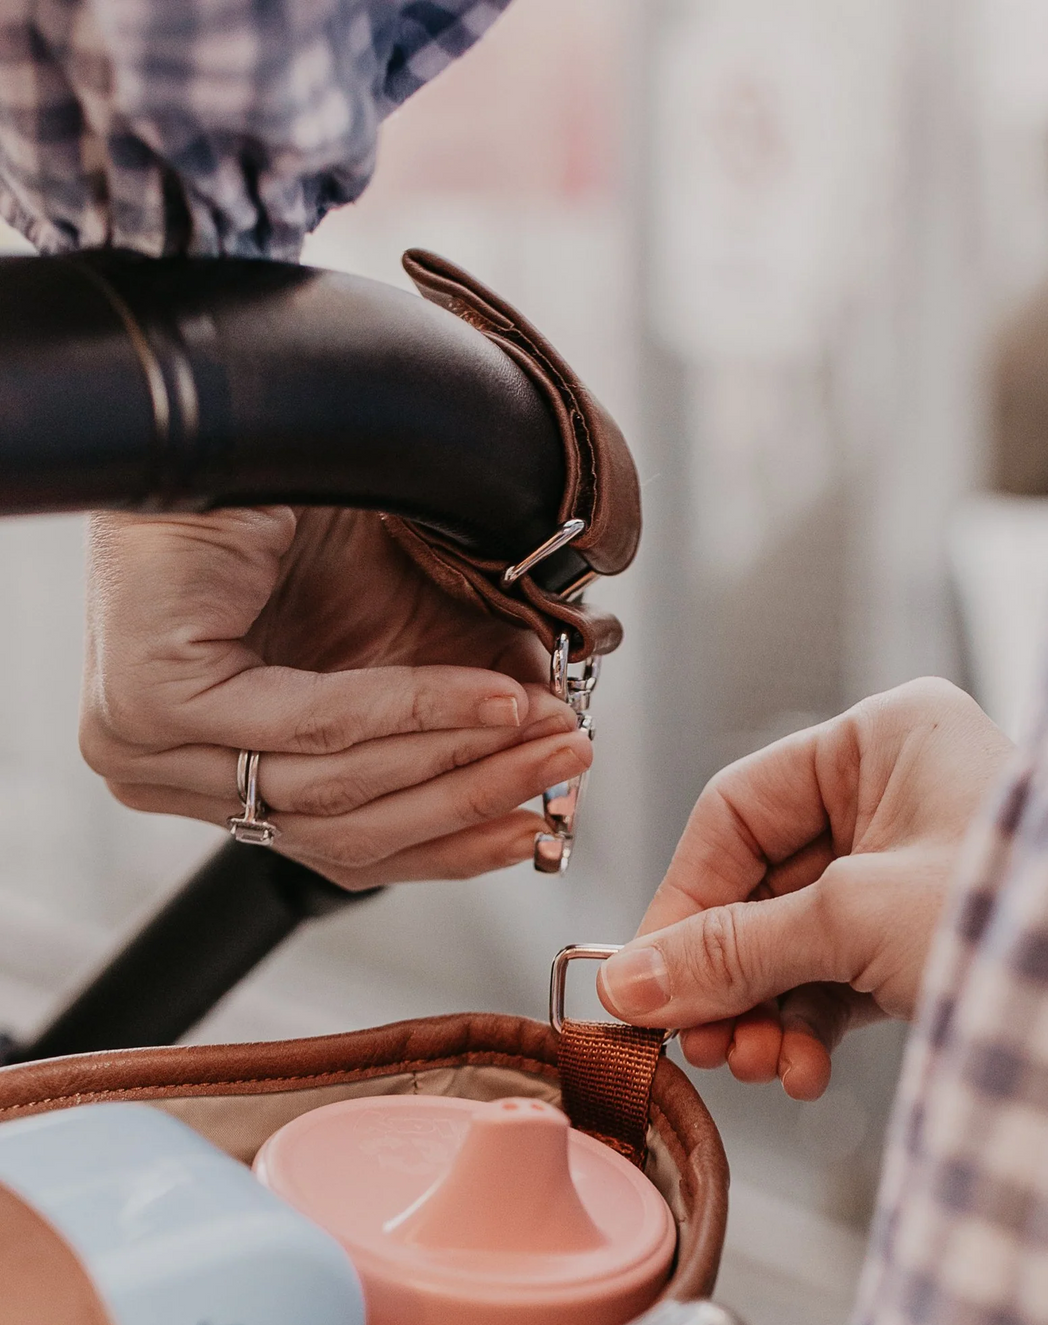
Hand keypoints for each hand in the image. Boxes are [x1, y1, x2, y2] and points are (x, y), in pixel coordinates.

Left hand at [80, 507, 590, 886]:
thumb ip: (459, 702)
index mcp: (214, 768)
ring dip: (462, 757)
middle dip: (476, 799)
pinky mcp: (151, 701)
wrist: (233, 421)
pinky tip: (490, 696)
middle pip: (346, 830)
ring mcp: (147, 746)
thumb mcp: (397, 628)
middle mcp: (170, 770)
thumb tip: (548, 746)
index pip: (342, 845)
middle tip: (565, 764)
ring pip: (337, 789)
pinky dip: (418, 709)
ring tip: (542, 728)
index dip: (452, 844)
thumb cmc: (288, 517)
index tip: (538, 826)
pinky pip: (317, 724)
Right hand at [597, 678, 1011, 1098]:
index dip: (683, 897)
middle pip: (759, 883)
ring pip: (791, 936)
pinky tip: (799, 1066)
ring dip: (762, 1008)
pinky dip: (806, 1024)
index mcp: (880, 741)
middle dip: (727, 971)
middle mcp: (890, 795)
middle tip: (698, 1036)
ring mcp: (906, 867)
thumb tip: (629, 982)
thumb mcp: (859, 922)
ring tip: (756, 1063)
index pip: (737, 811)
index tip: (645, 974)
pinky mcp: (918, 935)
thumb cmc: (1029, 917)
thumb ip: (735, 948)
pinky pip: (833, 973)